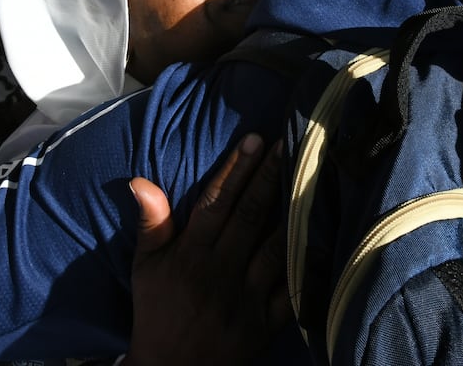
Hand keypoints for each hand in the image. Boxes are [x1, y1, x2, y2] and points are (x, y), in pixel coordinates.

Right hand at [121, 134, 289, 365]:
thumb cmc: (156, 311)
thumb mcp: (144, 268)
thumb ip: (151, 223)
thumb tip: (141, 181)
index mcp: (191, 255)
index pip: (217, 202)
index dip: (237, 169)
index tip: (254, 140)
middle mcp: (221, 271)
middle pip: (251, 215)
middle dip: (269, 177)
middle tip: (289, 145)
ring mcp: (247, 297)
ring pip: (276, 246)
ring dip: (293, 211)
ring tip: (310, 180)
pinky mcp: (266, 321)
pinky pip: (292, 288)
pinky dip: (308, 264)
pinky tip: (321, 236)